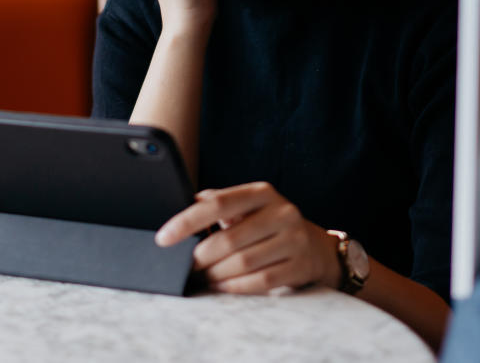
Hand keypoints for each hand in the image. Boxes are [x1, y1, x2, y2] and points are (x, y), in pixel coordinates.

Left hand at [154, 181, 341, 293]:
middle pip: (229, 238)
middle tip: (185, 266)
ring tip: (202, 277)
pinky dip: (235, 286)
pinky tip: (221, 286)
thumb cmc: (268, 225)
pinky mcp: (301, 265)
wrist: (316, 247)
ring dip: (215, 274)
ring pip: (243, 263)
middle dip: (200, 257)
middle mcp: (281, 212)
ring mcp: (294, 239)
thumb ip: (216, 203)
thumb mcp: (248, 207)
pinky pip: (261, 281)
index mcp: (261, 192)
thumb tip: (175, 208)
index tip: (164, 238)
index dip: (187, 221)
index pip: (217, 203)